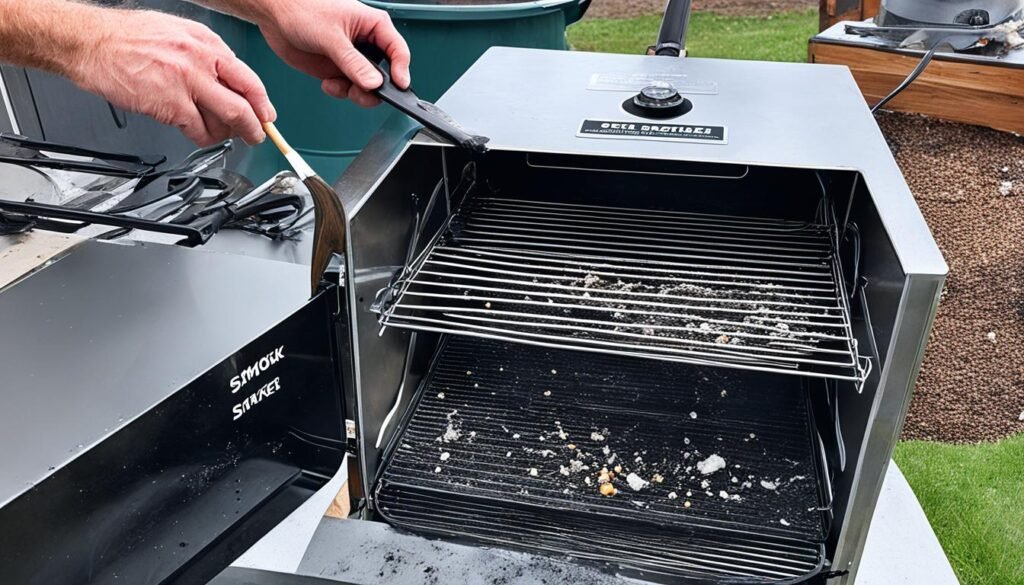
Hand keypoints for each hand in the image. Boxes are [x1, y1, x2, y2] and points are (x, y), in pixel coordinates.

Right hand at [70, 10, 274, 145]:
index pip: (249, 79)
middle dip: (255, 128)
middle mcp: (201, 62)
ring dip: (227, 134)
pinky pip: (198, 131)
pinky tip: (199, 134)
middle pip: (244, 105)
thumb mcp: (179, 33)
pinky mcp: (170, 105)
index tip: (265, 115)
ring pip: (225, 121)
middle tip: (256, 136)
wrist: (91, 42)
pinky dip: (203, 138)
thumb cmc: (129, 37)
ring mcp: (187, 85)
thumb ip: (207, 55)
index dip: (262, 103)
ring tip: (222, 134)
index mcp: (207, 44)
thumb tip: (231, 79)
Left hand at [257, 0, 410, 106]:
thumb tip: (373, 82)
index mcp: (373, 25)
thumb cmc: (302, 8)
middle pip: (385, 74)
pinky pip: (348, 88)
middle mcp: (365, 43)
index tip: (399, 87)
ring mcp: (351, 58)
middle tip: (363, 93)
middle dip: (375, 88)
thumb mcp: (331, 36)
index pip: (398, 51)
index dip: (401, 71)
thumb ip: (353, 62)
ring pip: (367, 85)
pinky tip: (328, 84)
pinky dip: (340, 91)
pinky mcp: (337, 69)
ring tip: (341, 88)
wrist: (275, 13)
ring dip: (356, 93)